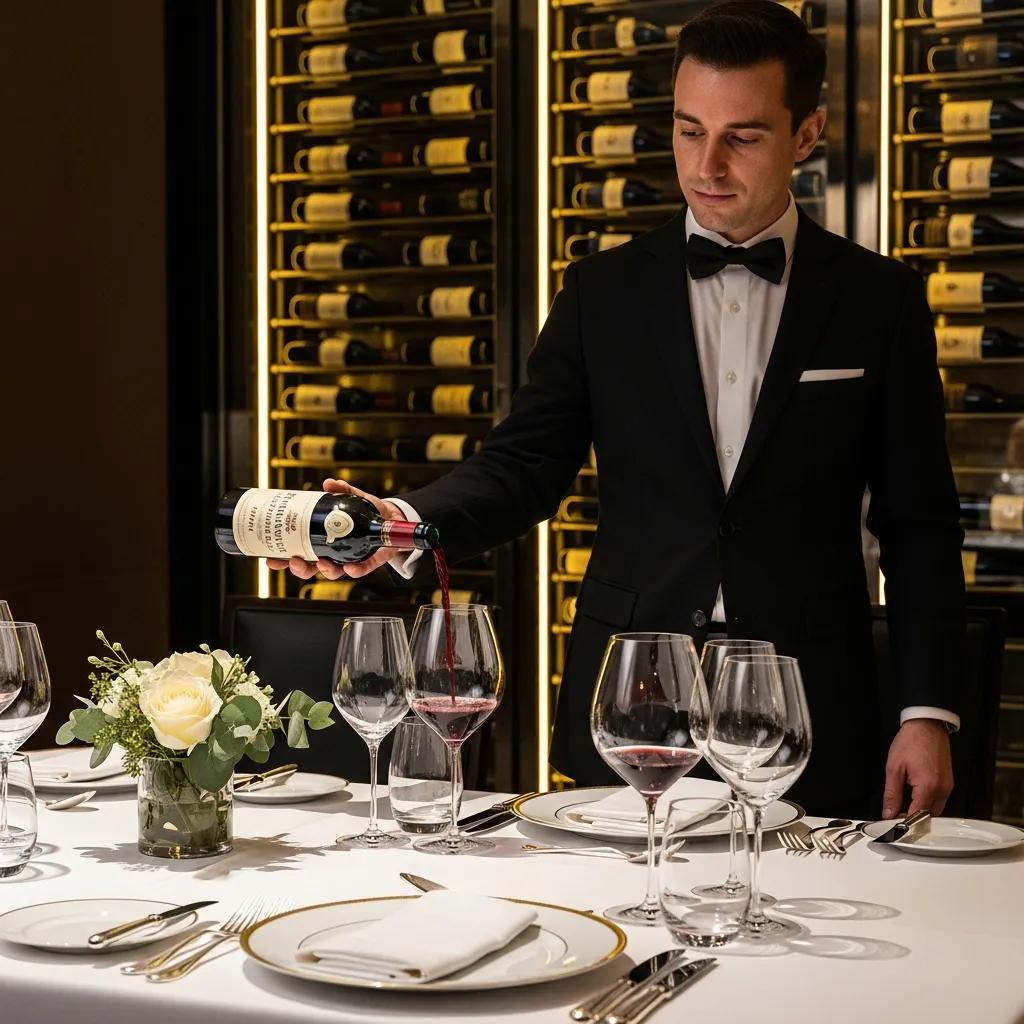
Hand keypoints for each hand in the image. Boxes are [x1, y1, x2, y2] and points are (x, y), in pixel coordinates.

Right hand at [266, 478, 407, 580]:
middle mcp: (333, 554)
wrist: (390, 518)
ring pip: (332, 573)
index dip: (284, 559)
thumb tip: (329, 483)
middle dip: (300, 569)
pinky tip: (349, 567)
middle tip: (293, 562)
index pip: (299, 553)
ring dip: (325, 570)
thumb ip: (343, 490)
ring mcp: (349, 559)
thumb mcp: (354, 498)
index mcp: (323, 541)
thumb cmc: (367, 511)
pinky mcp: (368, 562)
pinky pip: (360, 570)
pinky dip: (354, 570)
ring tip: (322, 563)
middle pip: (311, 568)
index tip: (270, 559)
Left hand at [882, 719, 953, 818]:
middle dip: (913, 819)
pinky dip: (927, 802)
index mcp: (928, 787)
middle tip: (895, 814)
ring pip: (935, 810)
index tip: (892, 825)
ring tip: (903, 804)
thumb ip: (891, 794)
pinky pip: (939, 800)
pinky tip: (914, 796)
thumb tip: (888, 813)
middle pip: (928, 817)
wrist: (926, 726)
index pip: (917, 816)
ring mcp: (948, 786)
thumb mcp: (894, 768)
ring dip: (920, 811)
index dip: (904, 823)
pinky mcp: (948, 782)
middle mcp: (942, 789)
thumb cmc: (910, 742)